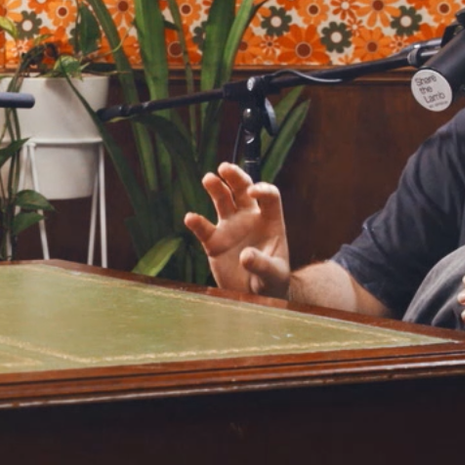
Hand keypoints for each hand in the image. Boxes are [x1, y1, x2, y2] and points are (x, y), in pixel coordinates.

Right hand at [184, 161, 290, 296]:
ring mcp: (231, 228)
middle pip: (242, 190)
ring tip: (209, 178)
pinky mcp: (214, 242)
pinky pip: (204, 229)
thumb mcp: (274, 276)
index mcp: (270, 221)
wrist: (255, 297)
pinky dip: (196, 223)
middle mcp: (250, 218)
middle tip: (224, 167)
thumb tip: (245, 255)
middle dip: (235, 177)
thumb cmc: (272, 282)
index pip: (270, 197)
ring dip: (216, 188)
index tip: (253, 192)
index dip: (263, 190)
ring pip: (222, 201)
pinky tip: (190, 218)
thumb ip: (262, 265)